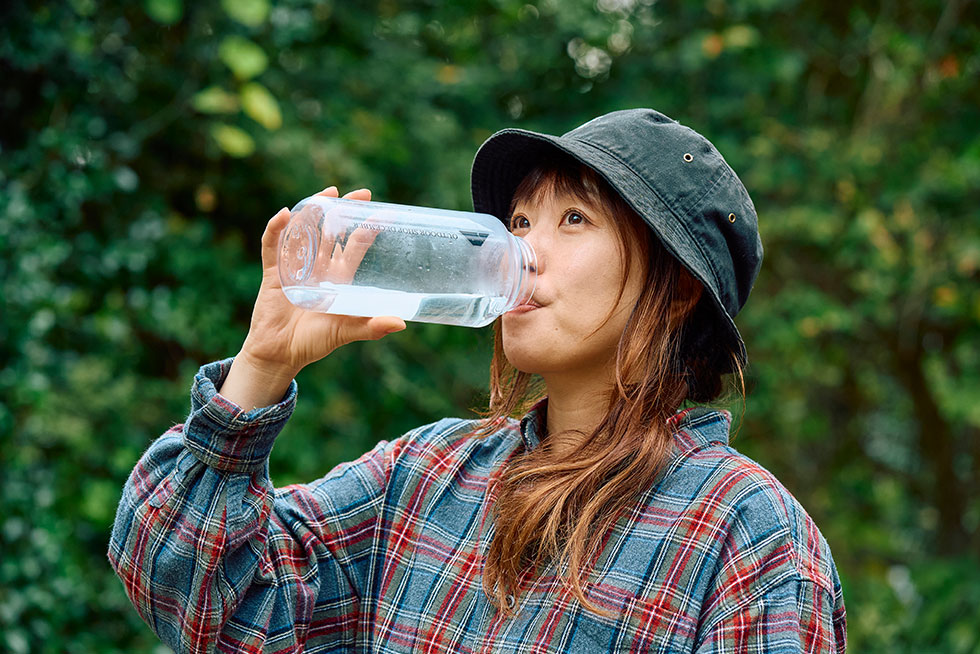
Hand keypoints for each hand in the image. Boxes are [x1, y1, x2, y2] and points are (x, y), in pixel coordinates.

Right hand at [219, 187, 405, 409]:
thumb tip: (401, 323)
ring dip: (313, 212)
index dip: (366, 230)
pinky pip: (273, 247)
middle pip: (331, 232)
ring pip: (304, 232)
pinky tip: (283, 214)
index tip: (383, 213)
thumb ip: (371, 326)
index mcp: (337, 278)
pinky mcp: (273, 273)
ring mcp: (294, 267)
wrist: (280, 355)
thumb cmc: (314, 343)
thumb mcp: (346, 331)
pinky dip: (276, 230)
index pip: (354, 247)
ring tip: (326, 194)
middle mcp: (318, 268)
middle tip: (359, 193)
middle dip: (343, 212)